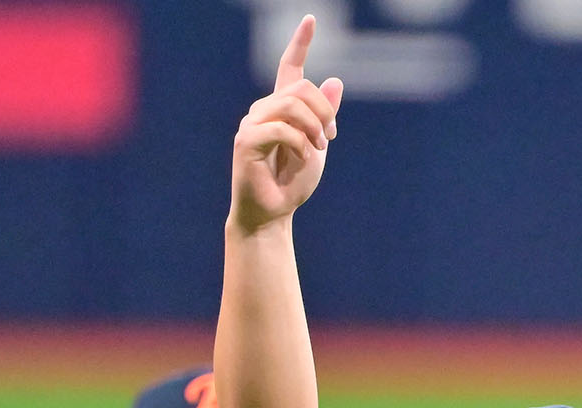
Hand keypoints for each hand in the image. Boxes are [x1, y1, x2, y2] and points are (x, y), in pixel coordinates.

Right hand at [230, 14, 342, 232]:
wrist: (273, 214)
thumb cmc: (292, 184)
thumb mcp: (318, 147)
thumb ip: (325, 116)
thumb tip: (335, 80)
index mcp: (281, 109)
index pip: (290, 68)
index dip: (300, 43)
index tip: (311, 19)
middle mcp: (264, 110)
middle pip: (300, 87)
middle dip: (323, 110)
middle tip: (330, 138)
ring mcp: (252, 123)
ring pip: (292, 103)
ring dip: (314, 127)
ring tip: (319, 149)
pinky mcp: (246, 141)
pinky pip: (282, 129)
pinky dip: (300, 144)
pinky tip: (305, 158)